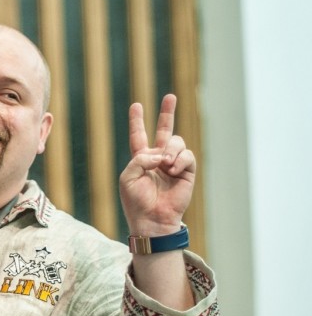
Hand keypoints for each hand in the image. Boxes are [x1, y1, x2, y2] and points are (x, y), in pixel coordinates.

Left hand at [119, 94, 194, 233]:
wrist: (152, 219)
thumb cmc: (136, 201)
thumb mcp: (127, 177)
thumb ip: (139, 158)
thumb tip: (160, 153)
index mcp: (141, 160)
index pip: (138, 136)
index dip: (137, 121)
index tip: (136, 106)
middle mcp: (158, 159)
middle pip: (164, 130)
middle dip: (167, 113)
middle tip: (170, 96)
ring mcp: (173, 165)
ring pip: (177, 142)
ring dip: (171, 150)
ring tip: (166, 165)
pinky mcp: (187, 172)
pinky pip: (187, 156)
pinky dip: (179, 160)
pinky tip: (172, 170)